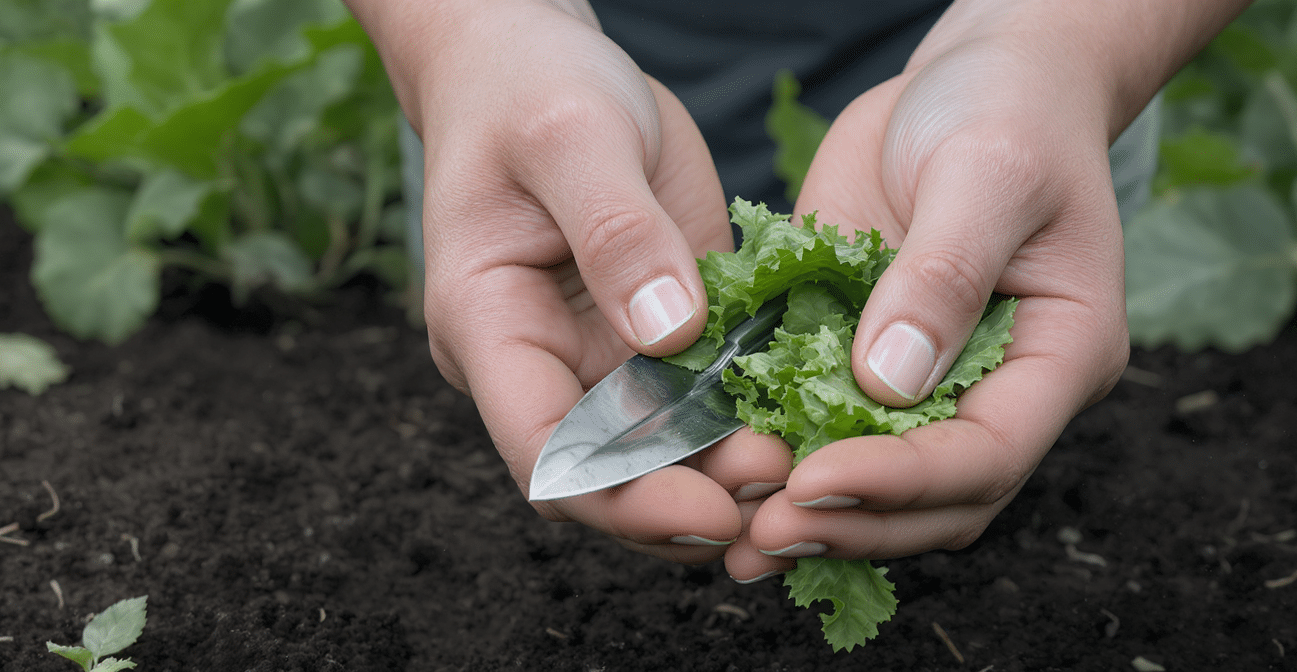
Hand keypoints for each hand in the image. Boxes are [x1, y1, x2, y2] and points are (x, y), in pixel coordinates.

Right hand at [346, 0, 792, 563]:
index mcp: (488, 326)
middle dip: (687, 502)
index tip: (706, 512)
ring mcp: (598, 355)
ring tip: (807, 469)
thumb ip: (616, 233)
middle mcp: (540, 362)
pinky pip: (700, 399)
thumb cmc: (532, 87)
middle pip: (604, 477)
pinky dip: (748, 421)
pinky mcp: (657, 335)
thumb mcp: (572, 137)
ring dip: (726, 475)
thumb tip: (670, 334)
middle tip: (783, 488)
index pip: (541, 451)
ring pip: (658, 453)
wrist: (539, 61)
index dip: (620, 499)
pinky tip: (808, 424)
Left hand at [725, 0, 1248, 580]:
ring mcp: (935, 384)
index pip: (989, 453)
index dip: (903, 481)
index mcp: (1060, 355)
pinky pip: (831, 431)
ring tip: (738, 541)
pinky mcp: (870, 360)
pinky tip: (725, 481)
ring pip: (886, 491)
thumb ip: (943, 274)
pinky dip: (783, 463)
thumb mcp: (986, 174)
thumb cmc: (1006, 110)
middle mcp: (1002, 389)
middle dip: (852, 523)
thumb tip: (887, 382)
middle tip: (763, 532)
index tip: (817, 480)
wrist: (976, 77)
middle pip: (938, 501)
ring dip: (815, 519)